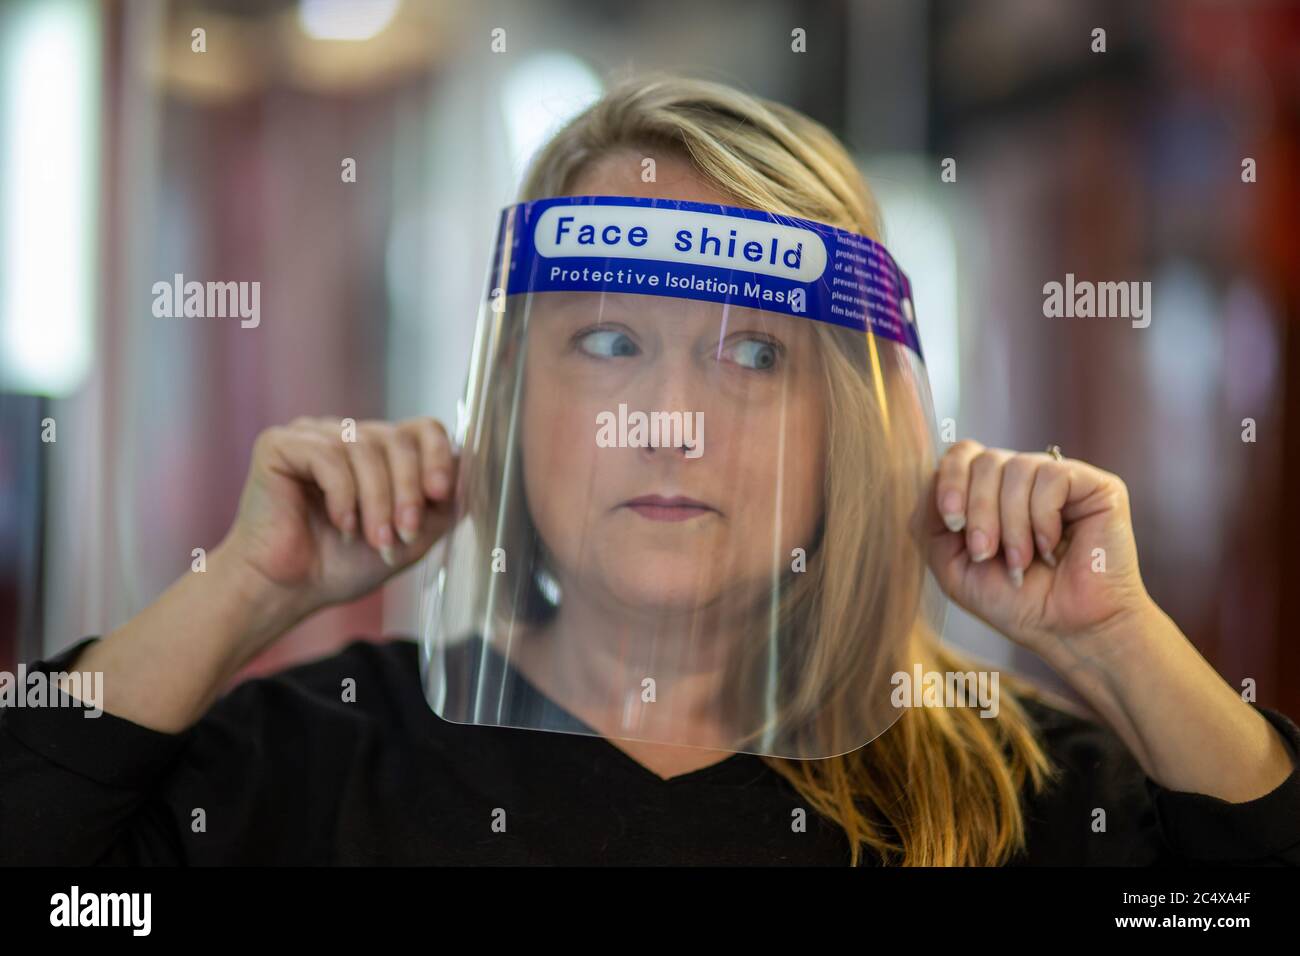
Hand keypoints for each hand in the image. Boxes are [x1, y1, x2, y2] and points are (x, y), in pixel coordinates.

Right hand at [217, 416, 457, 620]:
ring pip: (365, 448)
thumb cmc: (342, 565)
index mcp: (380, 452)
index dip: (437, 457)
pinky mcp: (280, 444)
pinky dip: (343, 495)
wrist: (288, 590)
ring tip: (373, 539)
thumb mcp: (411, 537)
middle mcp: (348, 436)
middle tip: (403, 532)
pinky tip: (340, 524)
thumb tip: (473, 473)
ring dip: (377, 501)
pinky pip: (328, 456)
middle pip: (397, 439)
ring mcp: (313, 435)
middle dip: (407, 491)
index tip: (441, 494)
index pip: (423, 429)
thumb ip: (443, 506)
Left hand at [921, 440, 1151, 651]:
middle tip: (986, 554)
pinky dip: (1043, 518)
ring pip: (1017, 468)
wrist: (1067, 632)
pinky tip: (1051, 548)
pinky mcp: (1095, 486)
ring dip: (1011, 524)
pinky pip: (1052, 476)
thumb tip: (929, 475)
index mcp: (990, 490)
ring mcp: (1059, 479)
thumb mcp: (950, 564)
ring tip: (1021, 561)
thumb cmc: (1013, 601)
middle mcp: (1023, 478)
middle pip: (984, 460)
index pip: (962, 454)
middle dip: (978, 511)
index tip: (952, 524)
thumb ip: (928, 519)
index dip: (950, 481)